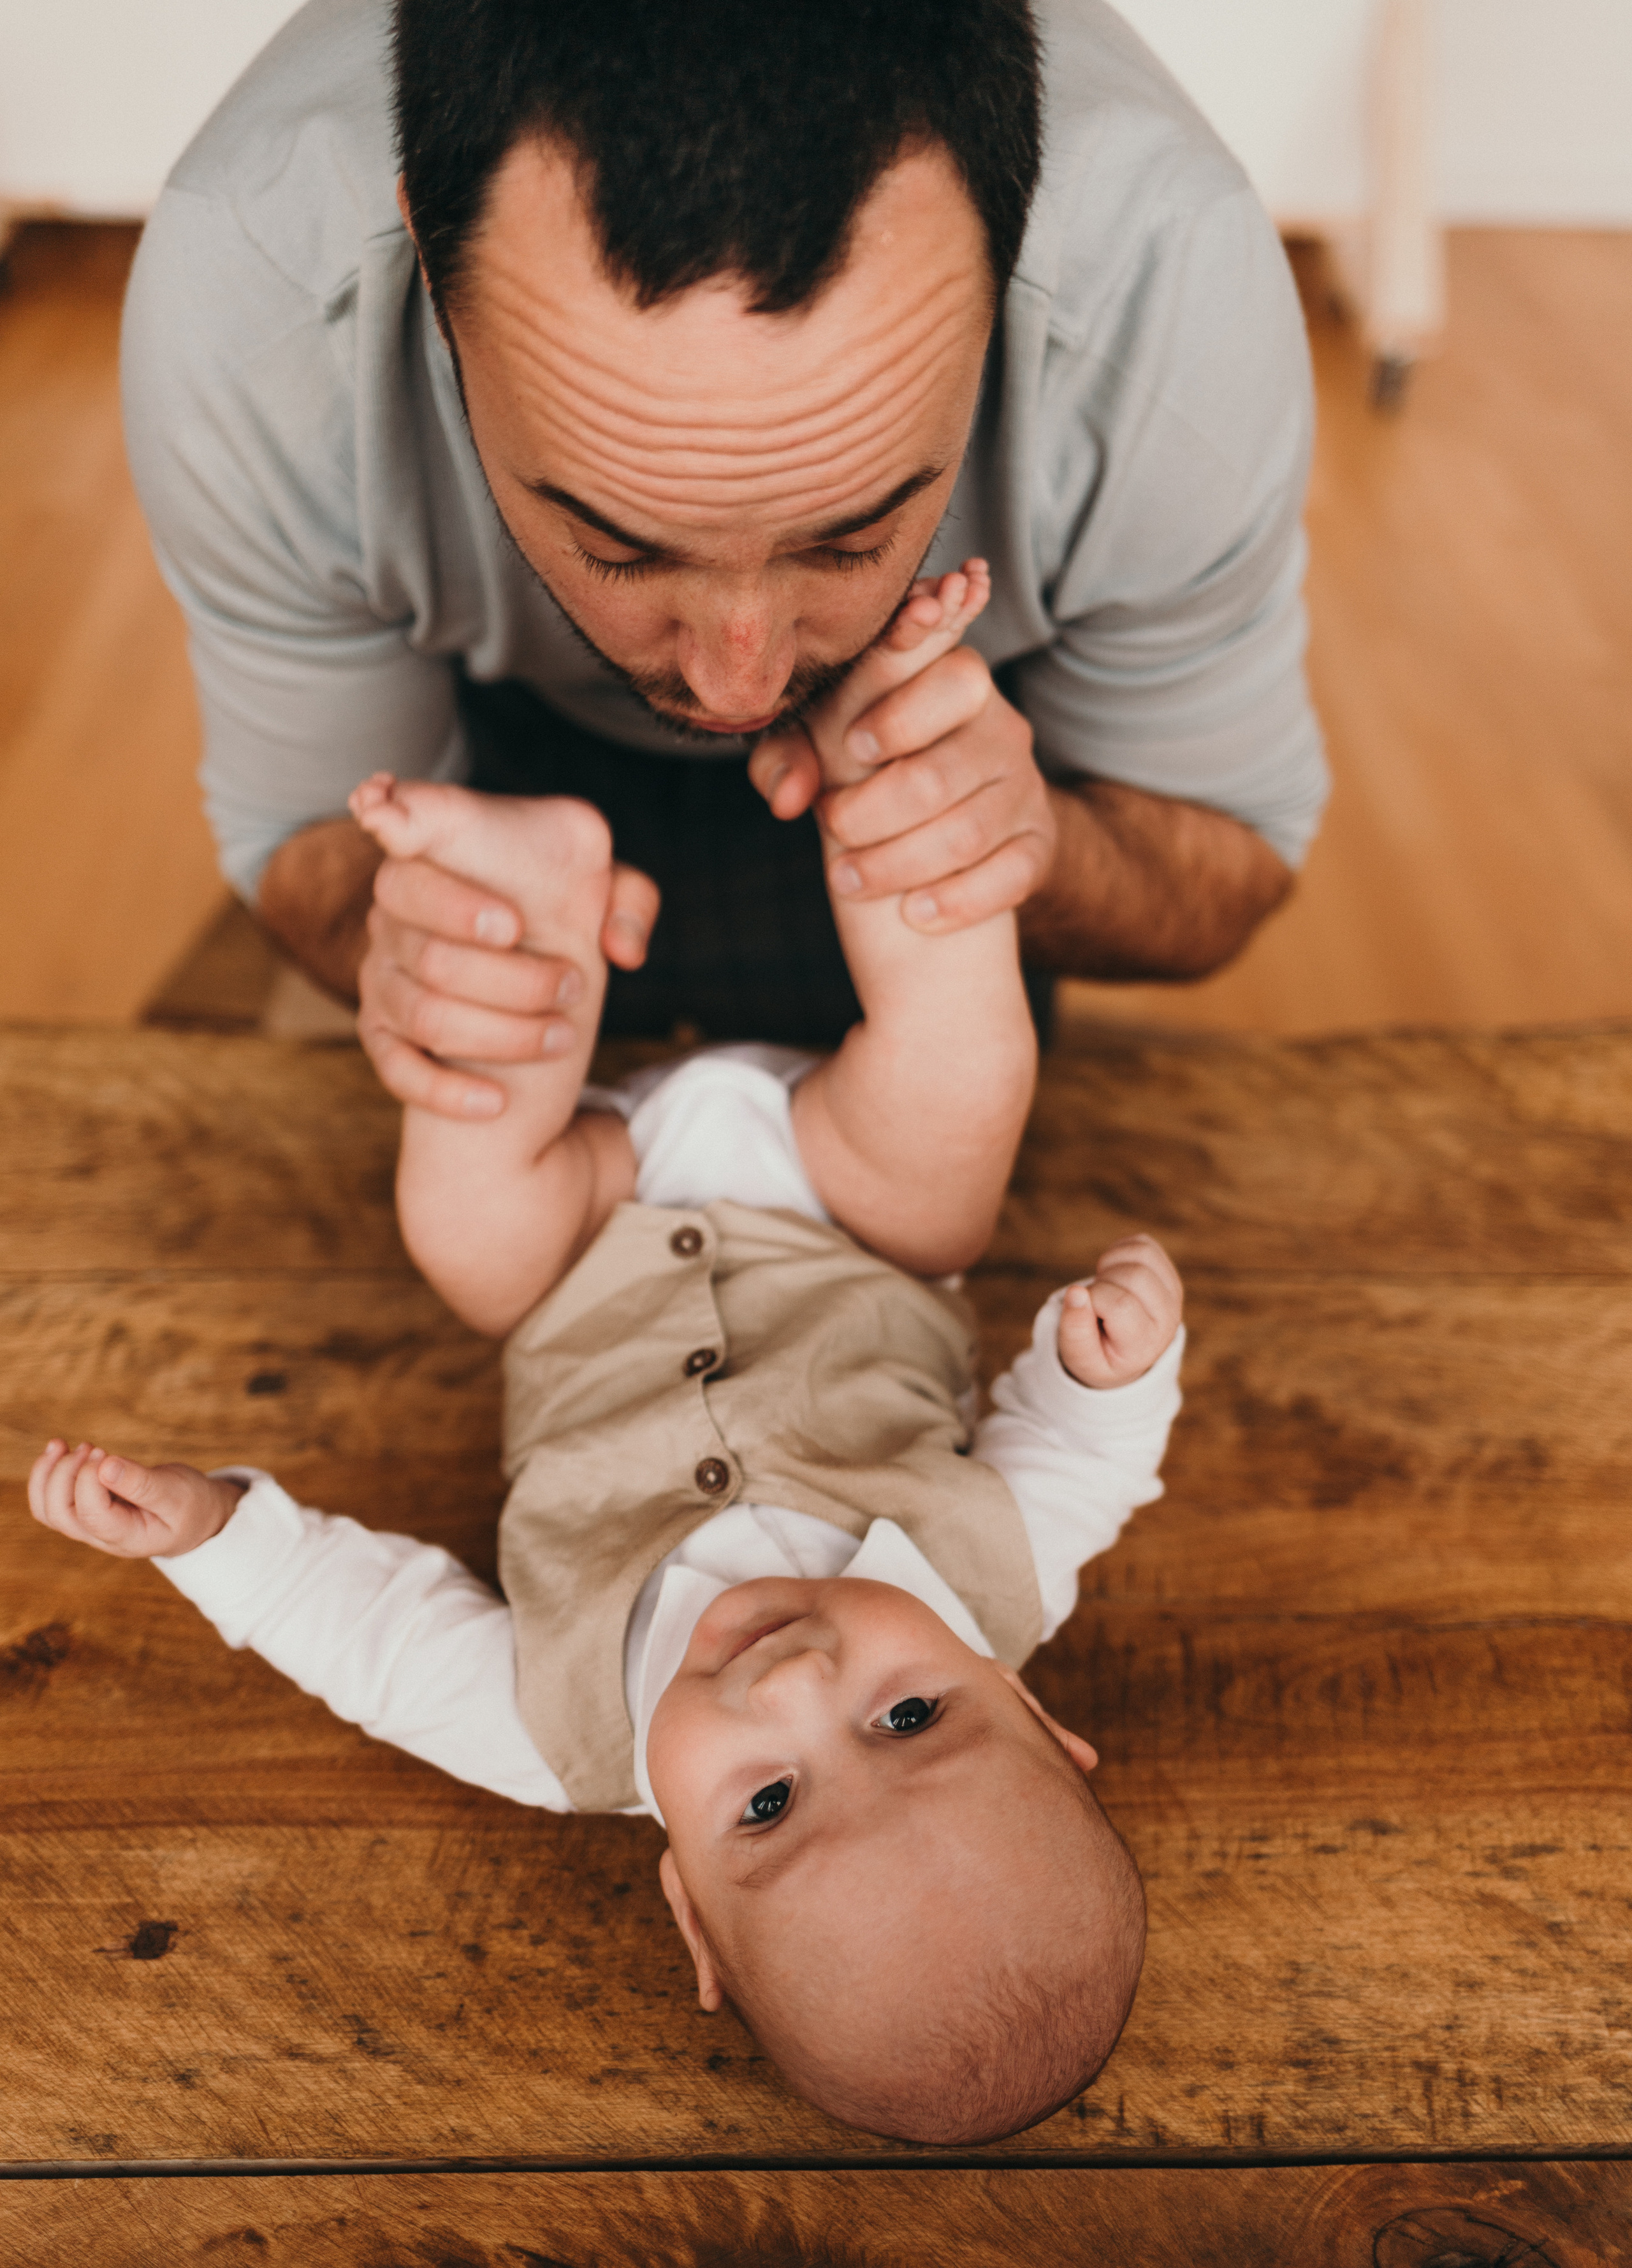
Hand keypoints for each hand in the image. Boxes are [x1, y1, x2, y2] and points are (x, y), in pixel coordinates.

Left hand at [27, 1441, 243, 1558]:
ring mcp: (89, 1527)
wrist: (195, 1518)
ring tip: (61, 1444)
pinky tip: (60, 1451)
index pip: (90, 1514)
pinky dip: (47, 1476)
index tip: (105, 1453)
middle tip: (91, 1447)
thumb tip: (104, 1465)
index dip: (88, 1481)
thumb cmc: (190, 1505)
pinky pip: (52, 1501)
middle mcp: (101, 1537)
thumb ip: (141, 1483)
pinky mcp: (85, 1512)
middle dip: (63, 1475)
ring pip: (48, 1509)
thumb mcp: (176, 1494)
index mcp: (127, 1537)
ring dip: (47, 1475)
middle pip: (60, 1514)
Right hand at [357, 853, 659, 1119]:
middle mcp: (394, 910)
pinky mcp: (381, 1029)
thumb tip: (621, 949)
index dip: (420, 831)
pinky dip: (446, 1092)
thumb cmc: (552, 904)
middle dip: (512, 978)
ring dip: (503, 1034)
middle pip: (433, 951)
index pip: (412, 823)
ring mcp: (381, 972)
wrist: (514, 957)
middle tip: (572, 985)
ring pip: (427, 1014)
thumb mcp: (598, 883)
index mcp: (437, 854)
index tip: (486, 897)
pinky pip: (396, 1069)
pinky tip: (496, 1103)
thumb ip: (626, 897)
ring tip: (563, 1036)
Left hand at [749, 639, 1055, 932]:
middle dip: (869, 813)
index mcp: (954, 683)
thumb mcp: (825, 748)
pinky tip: (914, 913)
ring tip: (848, 879)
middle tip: (833, 827)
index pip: (952, 678)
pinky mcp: (1040, 845)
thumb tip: (789, 797)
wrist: (955, 823)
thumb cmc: (875, 769)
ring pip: (966, 835)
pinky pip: (1010, 877)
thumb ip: (790, 756)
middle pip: (937, 777)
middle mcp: (1002, 730)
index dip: (897, 716)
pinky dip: (957, 902)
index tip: (853, 746)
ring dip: (896, 865)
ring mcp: (1025, 789)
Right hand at [1057, 1235, 1183, 1388]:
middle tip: (1093, 1299)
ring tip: (1101, 1286)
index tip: (1085, 1311)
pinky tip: (1110, 1274)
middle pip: (1136, 1276)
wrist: (1124, 1351)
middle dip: (1102, 1281)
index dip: (1093, 1299)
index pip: (1121, 1305)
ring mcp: (1171, 1292)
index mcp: (1146, 1343)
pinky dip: (1117, 1251)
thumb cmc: (1099, 1354)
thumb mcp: (1079, 1355)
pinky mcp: (1167, 1271)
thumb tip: (1075, 1292)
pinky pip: (1143, 1243)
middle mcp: (1168, 1317)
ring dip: (1110, 1263)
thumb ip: (1074, 1329)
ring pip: (1142, 1254)